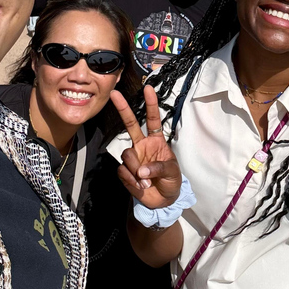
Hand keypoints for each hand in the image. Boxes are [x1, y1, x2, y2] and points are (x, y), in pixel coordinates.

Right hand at [110, 86, 182, 208]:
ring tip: (147, 181)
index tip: (148, 88)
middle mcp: (142, 146)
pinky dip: (132, 181)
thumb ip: (159, 168)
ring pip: (126, 154)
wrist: (163, 201)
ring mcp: (132, 158)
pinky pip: (122, 171)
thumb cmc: (171, 181)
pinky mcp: (125, 171)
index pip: (153, 119)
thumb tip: (142, 170)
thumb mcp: (172, 173)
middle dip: (122, 108)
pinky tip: (141, 186)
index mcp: (156, 141)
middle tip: (115, 94)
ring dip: (136, 169)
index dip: (151, 104)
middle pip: (130, 124)